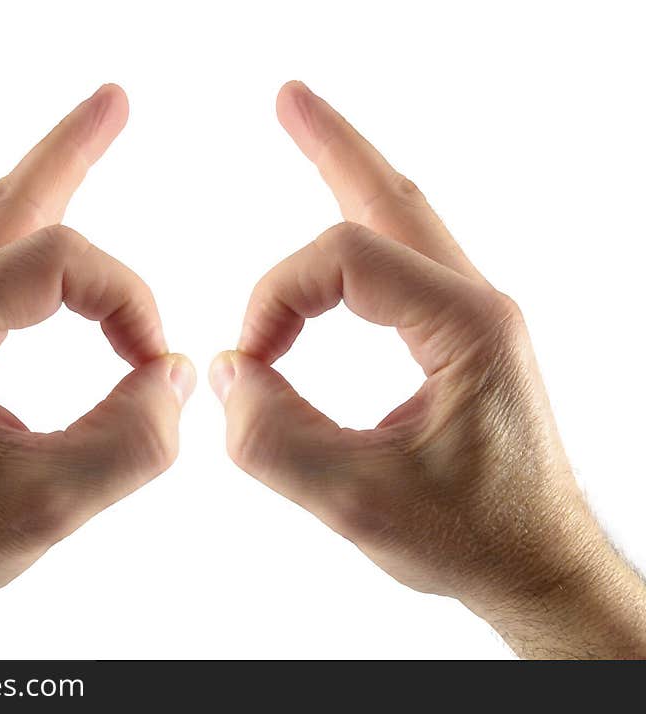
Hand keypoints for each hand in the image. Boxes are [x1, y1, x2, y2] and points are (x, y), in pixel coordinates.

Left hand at [0, 84, 194, 658]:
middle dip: (70, 148)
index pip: (59, 263)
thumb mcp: (45, 505)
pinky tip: (63, 241)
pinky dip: (40, 238)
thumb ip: (129, 442)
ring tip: (95, 136)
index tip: (158, 364)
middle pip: (11, 199)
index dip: (129, 299)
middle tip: (116, 100)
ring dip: (51, 178)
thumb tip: (177, 375)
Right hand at [210, 81, 645, 658]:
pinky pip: (406, 265)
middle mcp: (477, 305)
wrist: (536, 566)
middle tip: (288, 99)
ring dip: (352, 177)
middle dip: (336, 145)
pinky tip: (338, 240)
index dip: (275, 296)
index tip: (244, 361)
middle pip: (394, 198)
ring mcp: (473, 318)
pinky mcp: (461, 340)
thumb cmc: (472, 540)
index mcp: (467, 327)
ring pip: (406, 222)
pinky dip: (363, 235)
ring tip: (310, 132)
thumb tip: (226, 374)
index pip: (346, 261)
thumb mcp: (361, 504)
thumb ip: (277, 440)